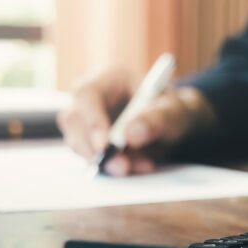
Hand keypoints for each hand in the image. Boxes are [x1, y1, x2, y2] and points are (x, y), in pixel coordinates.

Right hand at [57, 69, 216, 175]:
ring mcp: (85, 122)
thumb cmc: (171, 110)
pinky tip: (139, 166)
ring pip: (78, 144)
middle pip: (72, 121)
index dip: (91, 120)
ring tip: (141, 165)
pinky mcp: (89, 144)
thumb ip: (157, 118)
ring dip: (105, 162)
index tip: (105, 145)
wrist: (173, 124)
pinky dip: (113, 168)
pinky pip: (92, 159)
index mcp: (108, 79)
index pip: (86, 95)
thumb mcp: (175, 110)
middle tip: (121, 167)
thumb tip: (131, 135)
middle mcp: (90, 99)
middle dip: (92, 148)